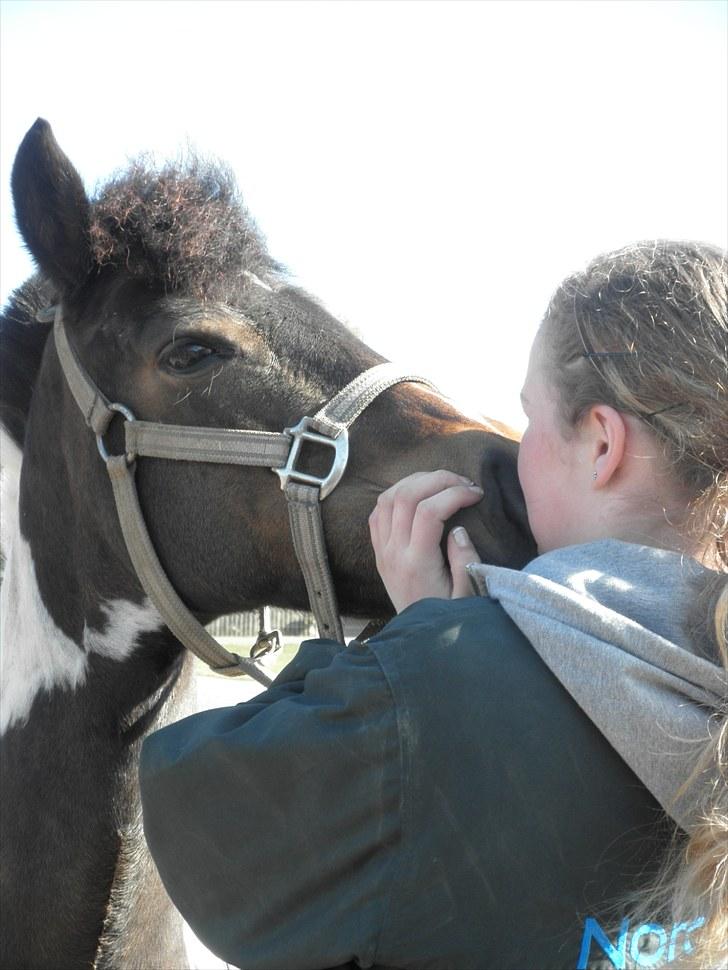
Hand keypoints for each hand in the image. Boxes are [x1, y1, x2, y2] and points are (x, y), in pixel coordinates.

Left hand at [368, 470, 483, 612]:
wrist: (417, 642)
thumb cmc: (448, 619)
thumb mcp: (467, 597)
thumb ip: (465, 561)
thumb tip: (459, 530)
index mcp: (417, 563)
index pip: (428, 511)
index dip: (454, 493)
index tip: (477, 494)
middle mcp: (393, 553)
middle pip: (405, 496)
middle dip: (437, 479)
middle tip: (464, 483)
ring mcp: (382, 551)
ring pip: (387, 497)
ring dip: (415, 481)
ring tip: (443, 483)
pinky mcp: (378, 552)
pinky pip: (378, 512)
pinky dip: (397, 495)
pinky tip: (420, 496)